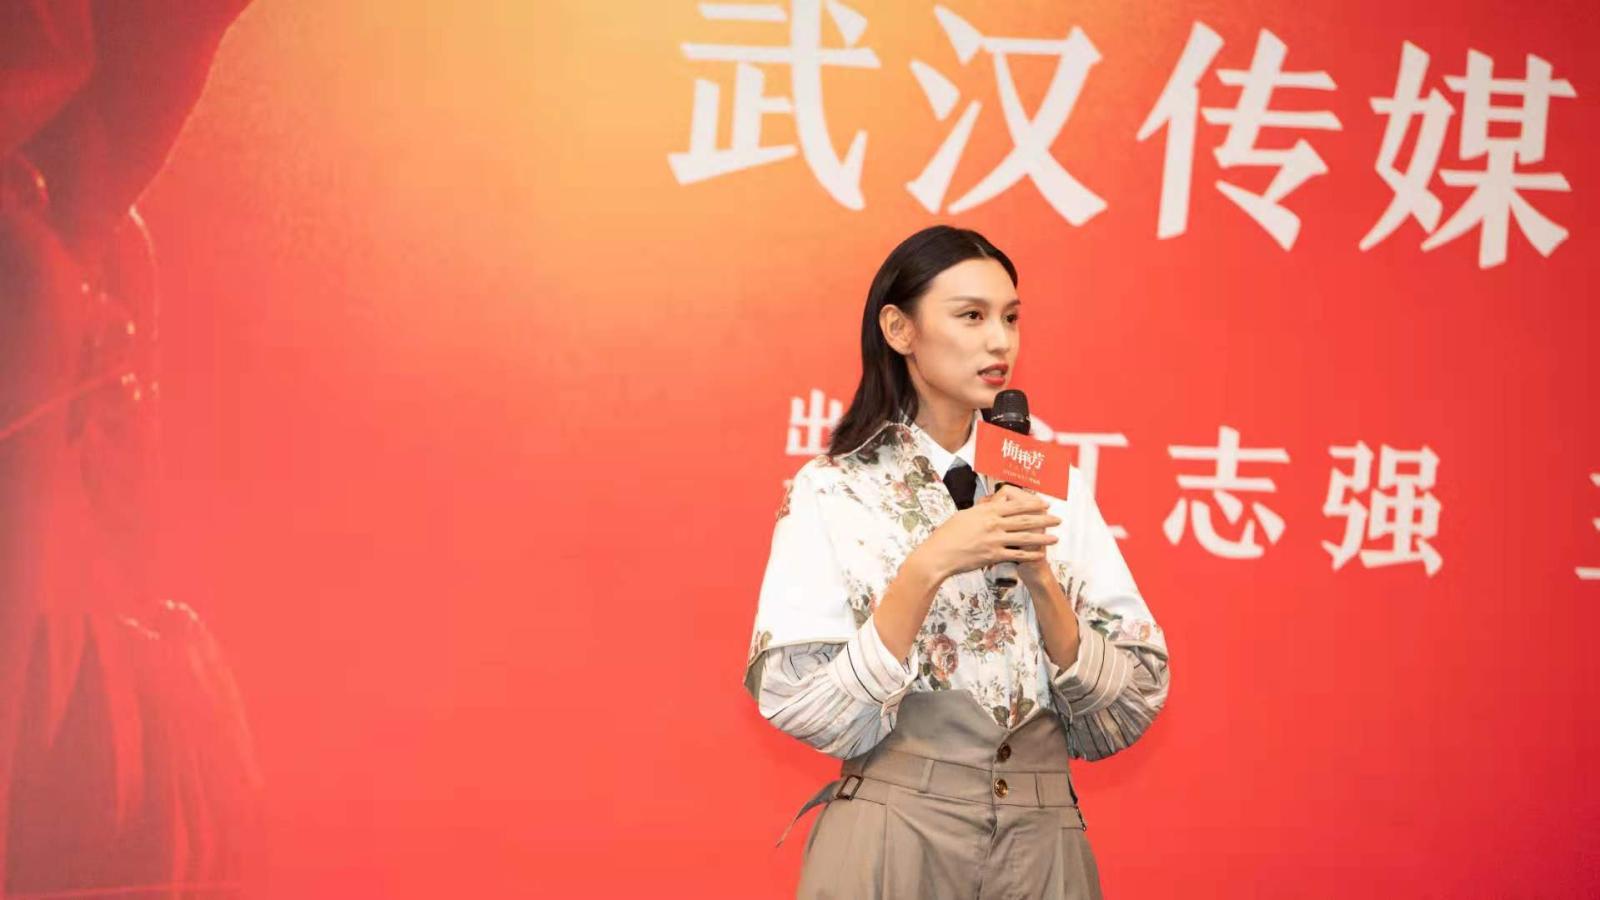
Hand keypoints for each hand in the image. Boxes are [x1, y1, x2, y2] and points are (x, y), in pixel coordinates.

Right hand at [914, 485, 1060, 580]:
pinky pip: (1016, 554)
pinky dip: (1030, 554)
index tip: (1045, 504)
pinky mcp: (993, 556)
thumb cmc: (947, 534)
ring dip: (1043, 537)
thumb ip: (981, 511)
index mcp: (987, 511)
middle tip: (1057, 519)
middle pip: (1024, 520)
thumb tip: (991, 506)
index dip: (1032, 504)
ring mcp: (994, 540)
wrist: (939, 554)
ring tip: (1055, 537)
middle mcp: (993, 524)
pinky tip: (1040, 554)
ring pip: (1025, 537)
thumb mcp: (964, 515)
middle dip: (1044, 519)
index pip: (1015, 505)